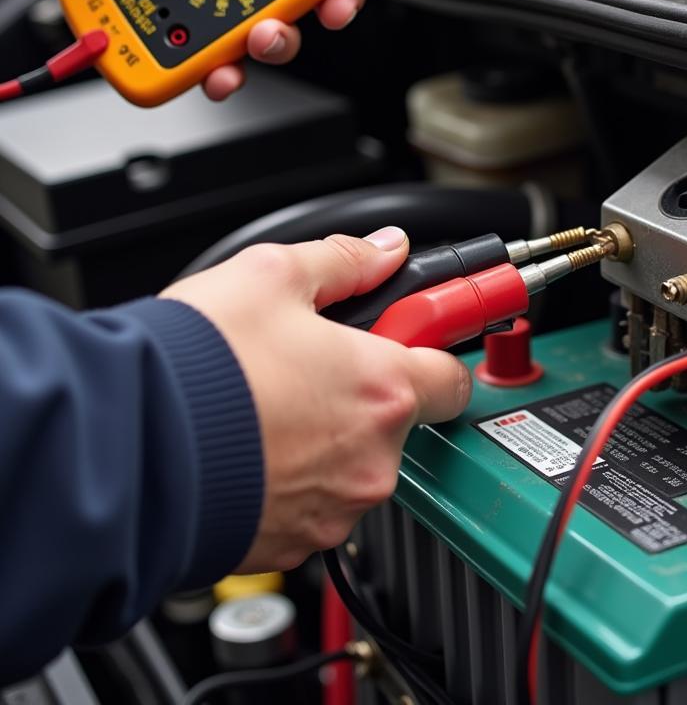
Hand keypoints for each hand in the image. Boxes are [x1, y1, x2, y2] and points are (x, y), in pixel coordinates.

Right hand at [159, 226, 470, 571]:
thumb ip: (345, 261)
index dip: (432, 349)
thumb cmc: (198, 368)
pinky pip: (311, 505)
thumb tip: (385, 249)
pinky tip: (251, 446)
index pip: (453, 376)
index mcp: (382, 390)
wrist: (126, 449)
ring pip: (352, 465)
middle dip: (364, 392)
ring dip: (325, 437)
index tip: (418, 337)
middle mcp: (371, 459)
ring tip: (268, 404)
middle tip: (314, 365)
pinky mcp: (292, 544)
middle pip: (397, 420)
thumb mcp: (272, 276)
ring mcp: (333, 508)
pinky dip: (291, 479)